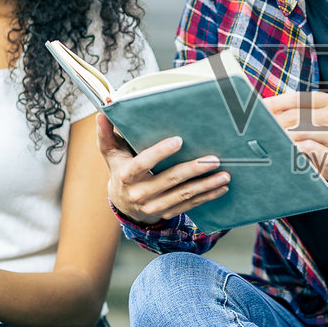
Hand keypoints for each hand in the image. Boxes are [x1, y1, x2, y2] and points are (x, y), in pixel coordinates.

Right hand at [96, 113, 229, 224]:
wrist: (123, 202)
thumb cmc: (120, 169)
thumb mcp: (110, 153)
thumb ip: (106, 134)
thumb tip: (102, 113)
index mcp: (126, 176)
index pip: (142, 163)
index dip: (159, 153)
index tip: (179, 140)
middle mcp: (139, 194)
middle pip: (169, 180)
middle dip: (193, 169)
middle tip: (214, 159)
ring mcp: (154, 206)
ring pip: (183, 195)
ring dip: (206, 185)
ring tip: (225, 175)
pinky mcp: (166, 212)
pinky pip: (189, 205)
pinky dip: (207, 196)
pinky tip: (221, 187)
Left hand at [263, 91, 327, 194]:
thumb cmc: (323, 136)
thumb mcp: (313, 118)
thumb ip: (293, 112)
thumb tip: (260, 108)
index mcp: (325, 102)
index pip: (294, 98)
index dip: (273, 103)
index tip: (256, 109)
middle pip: (295, 116)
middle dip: (273, 123)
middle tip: (256, 129)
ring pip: (300, 132)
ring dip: (280, 137)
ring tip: (266, 140)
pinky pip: (308, 150)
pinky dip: (292, 150)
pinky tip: (282, 151)